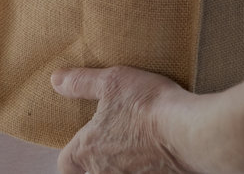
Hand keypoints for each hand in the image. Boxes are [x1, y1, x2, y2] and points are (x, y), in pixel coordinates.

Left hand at [52, 66, 194, 173]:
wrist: (187, 133)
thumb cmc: (147, 106)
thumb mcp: (112, 82)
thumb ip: (82, 83)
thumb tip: (56, 80)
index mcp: (87, 150)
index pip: (66, 164)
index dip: (72, 154)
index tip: (80, 146)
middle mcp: (104, 172)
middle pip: (92, 171)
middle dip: (100, 158)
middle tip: (116, 138)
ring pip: (118, 173)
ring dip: (125, 162)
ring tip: (139, 142)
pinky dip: (147, 165)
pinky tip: (159, 149)